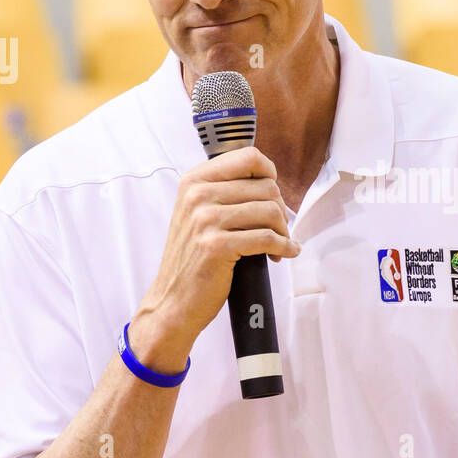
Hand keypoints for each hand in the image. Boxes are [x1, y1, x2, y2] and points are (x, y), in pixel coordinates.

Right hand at [128, 146, 300, 372]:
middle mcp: (197, 195)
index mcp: (194, 181)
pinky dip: (284, 247)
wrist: (173, 301)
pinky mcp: (216, 246)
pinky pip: (267, 238)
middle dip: (280, 210)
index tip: (274, 195)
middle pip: (266, 187)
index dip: (270, 174)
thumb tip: (269, 179)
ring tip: (278, 245)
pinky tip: (284, 254)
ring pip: (271, 211)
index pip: (249, 157)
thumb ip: (226, 191)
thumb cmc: (193, 258)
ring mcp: (204, 220)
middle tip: (277, 230)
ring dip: (283, 231)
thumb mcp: (199, 214)